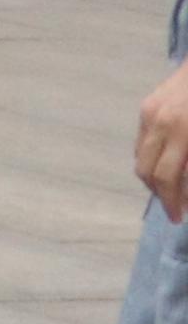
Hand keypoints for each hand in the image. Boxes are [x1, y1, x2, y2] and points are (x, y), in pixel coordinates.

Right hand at [140, 64, 187, 220]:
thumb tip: (186, 185)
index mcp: (183, 131)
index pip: (168, 177)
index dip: (173, 201)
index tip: (178, 217)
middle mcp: (161, 123)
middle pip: (147, 171)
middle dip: (160, 195)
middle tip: (175, 208)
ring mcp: (150, 113)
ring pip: (141, 157)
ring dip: (153, 178)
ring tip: (171, 188)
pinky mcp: (147, 106)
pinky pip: (143, 141)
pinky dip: (151, 157)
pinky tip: (167, 162)